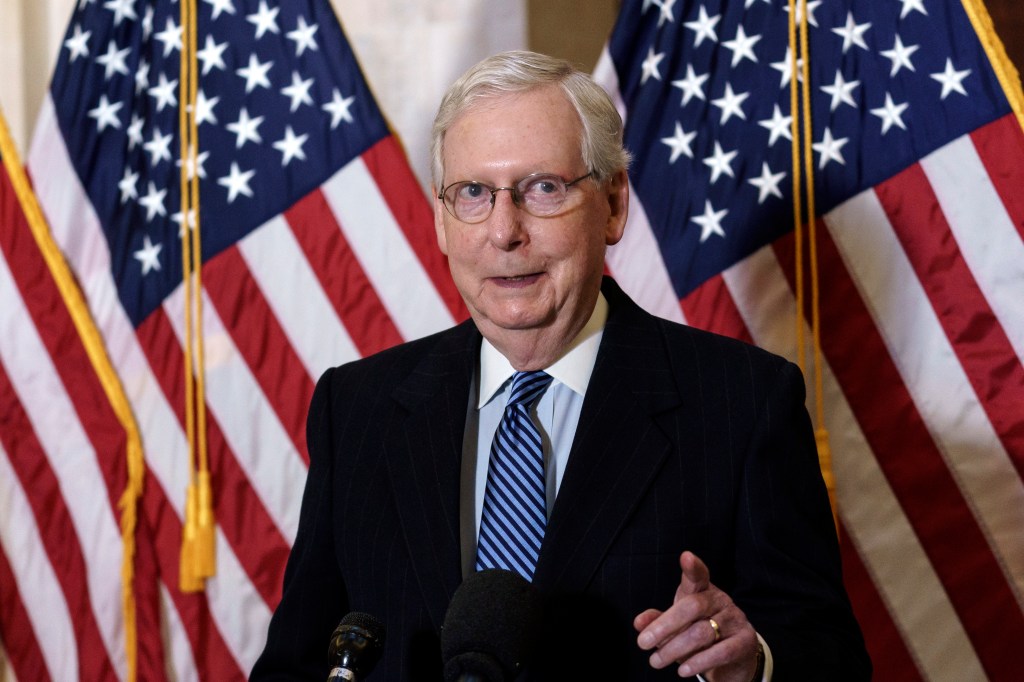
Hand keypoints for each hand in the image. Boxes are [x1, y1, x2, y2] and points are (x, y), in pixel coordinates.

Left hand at [635, 551, 759, 680]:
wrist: (734, 658)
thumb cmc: (700, 633)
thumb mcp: (677, 626)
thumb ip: (658, 622)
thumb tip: (638, 623)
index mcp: (703, 591)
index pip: (698, 576)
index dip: (693, 567)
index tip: (686, 557)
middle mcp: (721, 600)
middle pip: (693, 606)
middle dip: (665, 626)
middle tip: (642, 643)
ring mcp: (735, 619)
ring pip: (702, 632)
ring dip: (675, 649)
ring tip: (656, 661)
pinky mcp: (745, 641)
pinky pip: (722, 652)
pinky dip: (699, 662)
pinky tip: (683, 670)